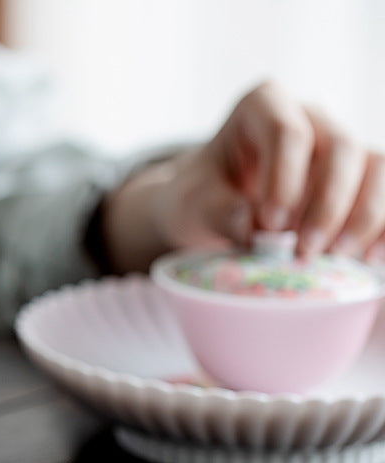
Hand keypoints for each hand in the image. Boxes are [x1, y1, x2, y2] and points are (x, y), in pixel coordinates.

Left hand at [100, 81, 384, 271]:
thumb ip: (217, 211)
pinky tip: (370, 261)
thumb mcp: (191, 203)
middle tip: (305, 252)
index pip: (287, 132)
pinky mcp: (355, 180)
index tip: (270, 226)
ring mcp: (337, 147)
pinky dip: (381, 229)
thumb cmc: (199, 196)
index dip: (285, 179)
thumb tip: (252, 228)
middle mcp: (310, 118)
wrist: (207, 208)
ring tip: (339, 259)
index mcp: (262, 106)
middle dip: (327, 205)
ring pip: (374, 167)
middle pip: (340, 148)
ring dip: (364, 216)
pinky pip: (383, 194)